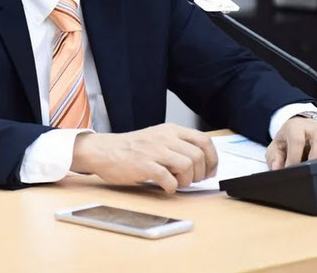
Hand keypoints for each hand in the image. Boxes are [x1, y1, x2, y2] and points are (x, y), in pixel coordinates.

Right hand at [71, 123, 217, 194]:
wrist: (104, 150)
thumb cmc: (132, 148)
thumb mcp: (158, 138)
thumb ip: (178, 146)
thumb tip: (202, 163)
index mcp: (171, 130)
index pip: (204, 141)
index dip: (212, 159)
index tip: (210, 171)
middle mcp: (165, 138)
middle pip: (198, 156)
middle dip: (200, 173)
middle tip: (192, 181)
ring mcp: (154, 151)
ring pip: (186, 166)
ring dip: (187, 180)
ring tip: (178, 183)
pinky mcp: (144, 165)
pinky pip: (168, 178)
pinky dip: (172, 187)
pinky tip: (166, 187)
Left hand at [266, 117, 316, 169]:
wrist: (297, 129)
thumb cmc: (287, 140)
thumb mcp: (276, 147)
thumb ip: (274, 158)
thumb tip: (277, 169)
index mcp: (296, 127)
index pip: (297, 140)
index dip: (294, 157)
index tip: (290, 170)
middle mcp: (314, 128)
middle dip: (315, 160)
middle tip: (308, 174)